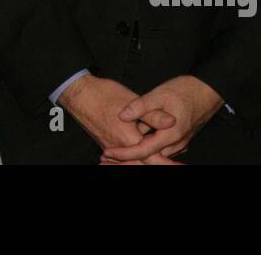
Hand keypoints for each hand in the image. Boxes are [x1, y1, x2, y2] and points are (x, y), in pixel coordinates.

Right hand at [58, 75, 174, 155]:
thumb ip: (153, 114)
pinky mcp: (107, 143)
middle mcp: (118, 146)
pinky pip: (124, 155)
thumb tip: (171, 121)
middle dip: (159, 163)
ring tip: (164, 159)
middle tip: (176, 165)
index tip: (181, 166)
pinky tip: (142, 153)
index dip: (168, 163)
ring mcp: (111, 146)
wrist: (79, 94)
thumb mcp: (132, 99)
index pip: (152, 158)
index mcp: (127, 138)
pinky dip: (135, 157)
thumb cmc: (102, 94)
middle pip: (142, 163)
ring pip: (133, 161)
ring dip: (147, 160)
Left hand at [100, 74, 222, 162]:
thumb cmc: (187, 90)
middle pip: (149, 155)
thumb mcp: (160, 94)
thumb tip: (122, 115)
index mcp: (170, 134)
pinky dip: (149, 144)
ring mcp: (179, 140)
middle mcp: (176, 142)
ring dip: (139, 149)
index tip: (109, 151)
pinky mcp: (181, 136)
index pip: (143, 151)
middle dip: (129, 155)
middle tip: (109, 152)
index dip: (124, 153)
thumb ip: (140, 106)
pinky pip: (162, 145)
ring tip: (120, 145)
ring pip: (156, 150)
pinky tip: (139, 134)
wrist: (209, 90)